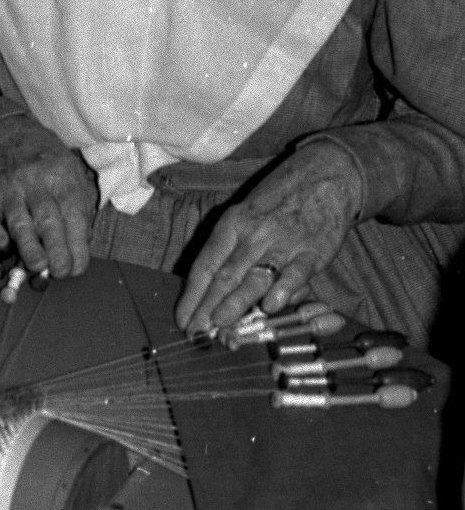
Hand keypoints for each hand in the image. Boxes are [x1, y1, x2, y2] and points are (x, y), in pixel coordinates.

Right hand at [0, 115, 97, 277]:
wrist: (3, 135)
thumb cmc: (45, 162)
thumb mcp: (70, 171)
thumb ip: (79, 205)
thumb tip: (82, 244)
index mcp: (62, 177)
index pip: (73, 214)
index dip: (77, 244)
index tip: (77, 268)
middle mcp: (35, 182)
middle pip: (48, 219)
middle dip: (56, 249)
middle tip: (60, 272)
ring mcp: (8, 189)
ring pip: (19, 221)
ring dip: (29, 246)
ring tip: (38, 266)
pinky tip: (1, 245)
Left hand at [174, 141, 362, 335]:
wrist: (325, 175)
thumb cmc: (280, 199)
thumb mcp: (248, 215)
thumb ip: (234, 250)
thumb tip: (215, 292)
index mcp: (232, 224)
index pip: (205, 264)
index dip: (192, 295)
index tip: (183, 321)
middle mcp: (252, 234)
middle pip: (224, 275)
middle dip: (207, 307)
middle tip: (196, 334)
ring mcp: (282, 242)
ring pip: (254, 275)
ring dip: (236, 303)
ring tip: (221, 326)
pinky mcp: (312, 250)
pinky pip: (295, 273)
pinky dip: (283, 289)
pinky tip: (271, 306)